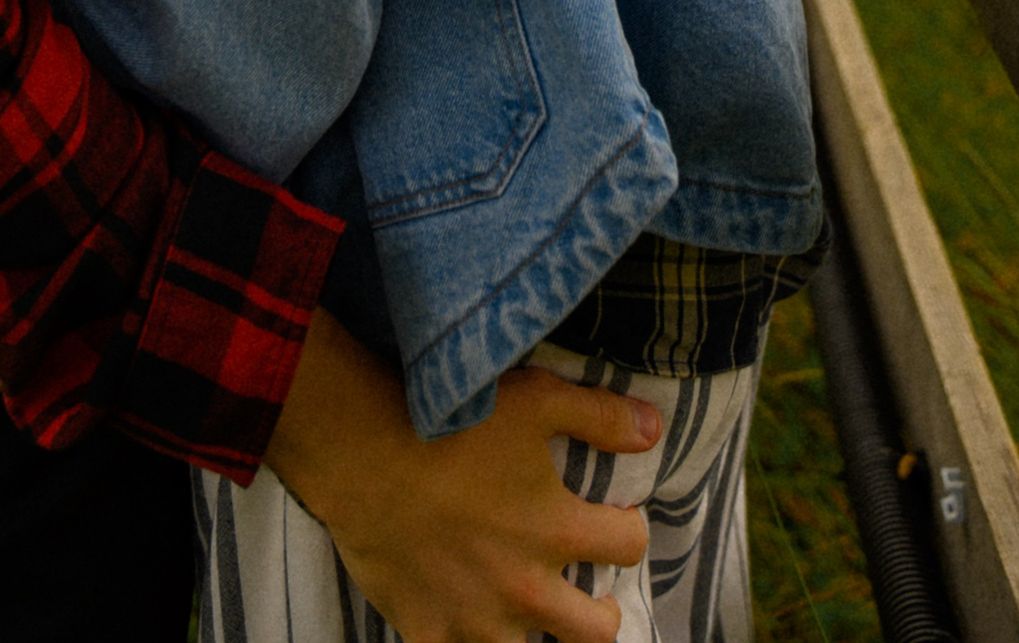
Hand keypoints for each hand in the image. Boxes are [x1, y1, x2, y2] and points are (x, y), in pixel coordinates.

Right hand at [265, 308, 656, 642]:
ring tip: (533, 618)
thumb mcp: (536, 399)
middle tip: (591, 596)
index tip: (617, 519)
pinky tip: (467, 629)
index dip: (629, 528)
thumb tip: (655, 430)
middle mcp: (527, 588)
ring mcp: (477, 621)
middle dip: (603, 613)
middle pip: (598, 632)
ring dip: (540, 638)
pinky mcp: (429, 636)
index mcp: (557, 531)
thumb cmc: (451, 423)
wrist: (363, 453)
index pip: (629, 546)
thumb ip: (600, 416)